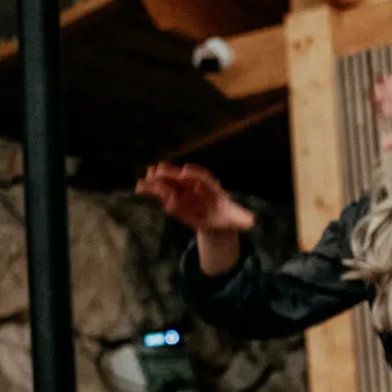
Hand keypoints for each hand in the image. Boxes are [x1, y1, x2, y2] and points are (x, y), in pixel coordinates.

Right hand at [135, 163, 255, 233]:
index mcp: (211, 187)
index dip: (194, 173)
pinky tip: (139, 187)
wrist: (216, 218)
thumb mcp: (236, 218)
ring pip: (168, 182)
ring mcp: (182, 190)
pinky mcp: (173, 197)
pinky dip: (150, 189)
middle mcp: (195, 186)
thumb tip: (252, 222)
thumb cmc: (227, 215)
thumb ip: (242, 219)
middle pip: (182, 176)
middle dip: (171, 173)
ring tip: (144, 179)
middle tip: (159, 169)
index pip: (203, 177)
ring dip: (157, 180)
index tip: (186, 171)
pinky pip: (160, 191)